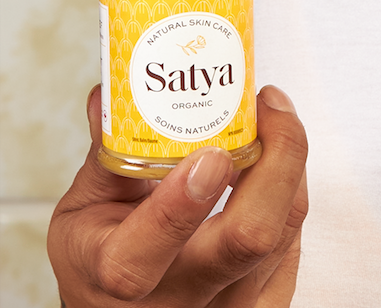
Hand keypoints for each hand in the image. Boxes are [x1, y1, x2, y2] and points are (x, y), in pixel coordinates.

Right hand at [48, 84, 307, 307]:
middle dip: (275, 160)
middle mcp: (176, 299)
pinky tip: (279, 161)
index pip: (141, 259)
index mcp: (117, 276)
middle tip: (267, 106)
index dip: (181, 206)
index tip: (211, 152)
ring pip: (283, 233)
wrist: (122, 304)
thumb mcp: (85, 209)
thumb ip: (106, 148)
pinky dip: (294, 192)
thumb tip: (110, 94)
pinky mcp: (263, 302)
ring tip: (275, 116)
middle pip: (247, 239)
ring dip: (290, 162)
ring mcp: (224, 306)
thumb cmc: (103, 256)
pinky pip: (296, 244)